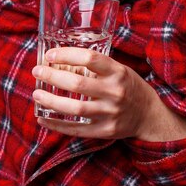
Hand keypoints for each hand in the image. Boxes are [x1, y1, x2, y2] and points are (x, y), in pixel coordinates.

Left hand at [32, 47, 185, 141]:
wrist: (149, 114)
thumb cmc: (128, 86)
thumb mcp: (119, 69)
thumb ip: (95, 66)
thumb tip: (60, 60)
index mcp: (117, 72)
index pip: (89, 58)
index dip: (66, 54)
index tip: (49, 55)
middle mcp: (114, 92)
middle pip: (77, 85)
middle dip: (52, 76)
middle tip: (37, 71)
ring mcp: (110, 114)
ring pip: (74, 109)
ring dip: (51, 101)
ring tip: (36, 94)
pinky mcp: (105, 131)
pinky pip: (76, 129)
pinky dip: (56, 125)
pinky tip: (42, 118)